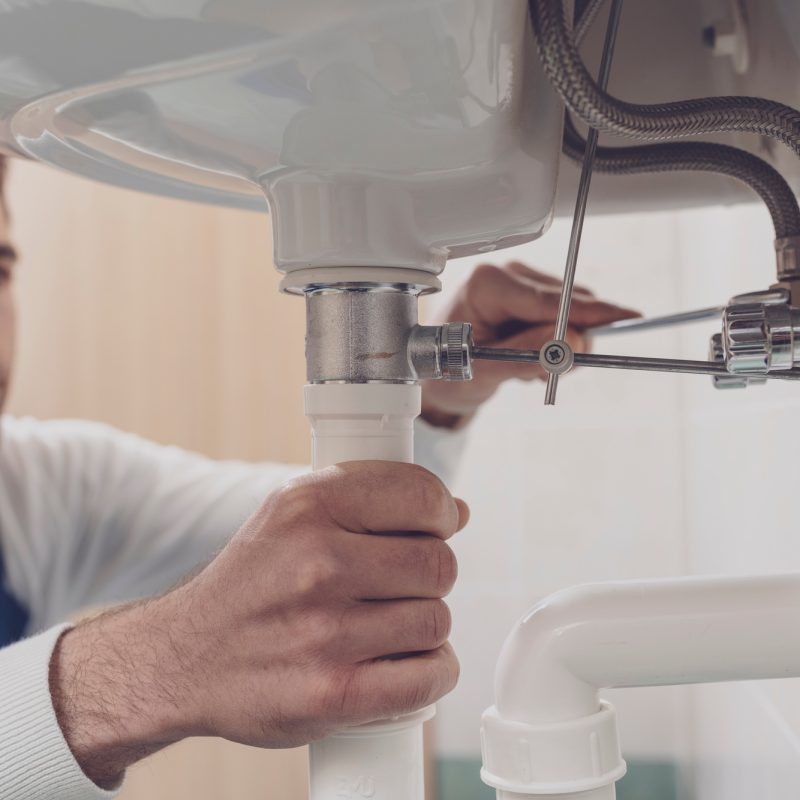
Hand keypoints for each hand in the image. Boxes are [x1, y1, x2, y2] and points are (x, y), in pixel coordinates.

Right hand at [50, 462, 467, 787]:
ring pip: (437, 620)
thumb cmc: (252, 582)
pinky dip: (432, 673)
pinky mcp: (331, 694)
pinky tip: (405, 664)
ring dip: (424, 626)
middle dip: (430, 574)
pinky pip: (430, 677)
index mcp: (308, 506)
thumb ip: (371, 500)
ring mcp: (324, 631)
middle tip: (400, 585)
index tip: (433, 528)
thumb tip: (457, 511)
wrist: (183, 659)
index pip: (422, 494)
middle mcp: (316, 562)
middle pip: (439, 563)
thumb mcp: (291, 514)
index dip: (439, 514)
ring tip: (387, 626)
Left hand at [421, 262, 639, 426]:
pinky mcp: (533, 294)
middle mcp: (507, 274)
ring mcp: (522, 282)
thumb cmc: (448, 366)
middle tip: (552, 374)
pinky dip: (557, 343)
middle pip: (568, 302)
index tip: (628, 319)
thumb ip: (525, 356)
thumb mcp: (484, 371)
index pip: (550, 300)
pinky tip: (529, 354)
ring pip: (573, 311)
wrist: (436, 370)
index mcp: (487, 284)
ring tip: (524, 366)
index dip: (592, 312)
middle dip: (572, 341)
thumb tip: (571, 341)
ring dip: (561, 346)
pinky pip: (567, 316)